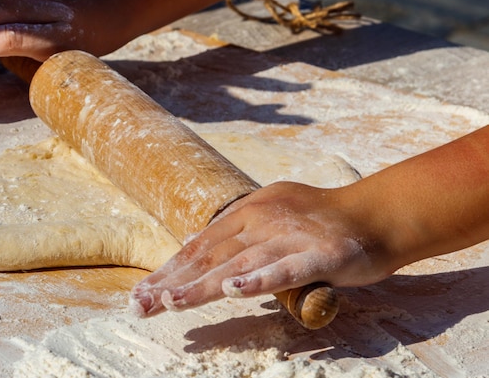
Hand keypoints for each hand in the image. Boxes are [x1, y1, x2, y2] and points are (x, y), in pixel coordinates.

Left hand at [130, 182, 393, 317]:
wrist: (376, 214)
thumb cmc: (320, 223)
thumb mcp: (272, 219)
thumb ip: (238, 237)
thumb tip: (198, 252)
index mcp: (248, 211)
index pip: (201, 244)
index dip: (170, 270)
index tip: (142, 293)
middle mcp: (263, 219)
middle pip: (211, 255)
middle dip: (173, 281)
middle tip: (140, 305)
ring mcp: (291, 235)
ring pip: (239, 263)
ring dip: (202, 284)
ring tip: (169, 302)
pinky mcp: (322, 253)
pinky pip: (286, 269)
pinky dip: (258, 280)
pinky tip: (232, 292)